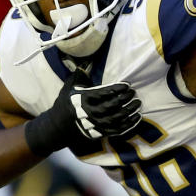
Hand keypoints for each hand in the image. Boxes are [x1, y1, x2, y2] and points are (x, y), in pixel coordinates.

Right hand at [25, 70, 141, 154]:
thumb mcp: (69, 87)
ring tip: (138, 103)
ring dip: (129, 111)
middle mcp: (89, 113)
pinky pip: (117, 130)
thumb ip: (79, 75)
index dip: (116, 89)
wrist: (58, 126)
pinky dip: (129, 125)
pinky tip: (137, 117)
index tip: (127, 84)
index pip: (103, 93)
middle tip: (133, 93)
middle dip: (124, 99)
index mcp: (82, 99)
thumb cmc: (66, 103)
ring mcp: (94, 125)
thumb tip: (87, 62)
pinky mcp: (99, 133)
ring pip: (116, 119)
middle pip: (111, 106)